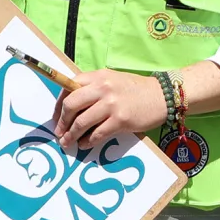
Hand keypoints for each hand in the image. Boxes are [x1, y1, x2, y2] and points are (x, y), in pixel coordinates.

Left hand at [53, 68, 168, 152]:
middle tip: (60, 132)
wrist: (162, 96)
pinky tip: (85, 144)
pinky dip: (88, 141)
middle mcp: (102, 88)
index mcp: (98, 76)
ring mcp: (111, 104)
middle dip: (62, 121)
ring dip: (71, 135)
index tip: (57, 117)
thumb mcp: (112, 81)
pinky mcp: (120, 120)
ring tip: (68, 142)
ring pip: (81, 122)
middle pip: (71, 104)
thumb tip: (72, 106)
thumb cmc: (136, 90)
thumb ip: (93, 88)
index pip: (69, 86)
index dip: (58, 104)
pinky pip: (97, 134)